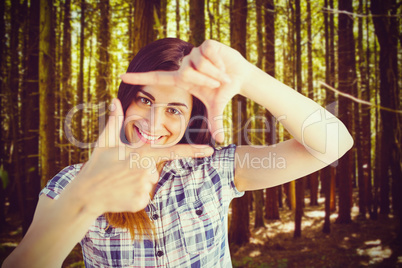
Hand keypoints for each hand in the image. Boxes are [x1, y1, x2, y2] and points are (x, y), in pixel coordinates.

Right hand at [72, 98, 213, 215]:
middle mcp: (146, 169)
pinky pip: (144, 196)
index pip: (172, 151)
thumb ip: (114, 122)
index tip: (210, 150)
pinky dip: (135, 196)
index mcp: (141, 153)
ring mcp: (144, 187)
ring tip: (120, 183)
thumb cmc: (96, 166)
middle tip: (122, 172)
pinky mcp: (141, 201)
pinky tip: (122, 194)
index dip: (193, 151)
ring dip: (138, 183)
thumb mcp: (105, 142)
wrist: (85, 194)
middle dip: (142, 171)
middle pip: (155, 170)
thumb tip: (114, 101)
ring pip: (150, 184)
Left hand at [120, 40, 250, 142]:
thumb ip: (214, 122)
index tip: (122, 77)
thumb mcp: (216, 107)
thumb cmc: (224, 91)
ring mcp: (195, 53)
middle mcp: (185, 64)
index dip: (140, 78)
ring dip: (215, 73)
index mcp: (182, 79)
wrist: (239, 76)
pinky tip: (224, 65)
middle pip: (186, 72)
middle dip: (205, 80)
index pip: (156, 78)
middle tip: (218, 84)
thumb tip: (219, 142)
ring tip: (223, 75)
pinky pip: (209, 53)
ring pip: (199, 63)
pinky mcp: (206, 44)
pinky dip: (220, 63)